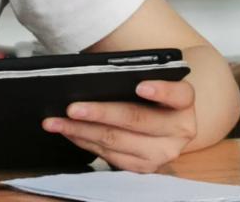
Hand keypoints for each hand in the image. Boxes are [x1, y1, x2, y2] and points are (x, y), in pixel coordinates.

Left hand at [42, 80, 197, 171]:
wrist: (164, 118)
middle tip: (71, 108)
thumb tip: (89, 75)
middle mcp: (179, 129)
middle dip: (100, 113)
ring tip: (56, 122)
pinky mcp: (145, 166)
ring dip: (81, 131)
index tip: (140, 86)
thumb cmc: (146, 89)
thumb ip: (127, 74)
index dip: (161, 90)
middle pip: (137, 120)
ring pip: (117, 141)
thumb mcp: (145, 76)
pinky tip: (68, 132)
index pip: (179, 94)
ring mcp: (163, 152)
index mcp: (183, 102)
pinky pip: (110, 156)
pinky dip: (85, 141)